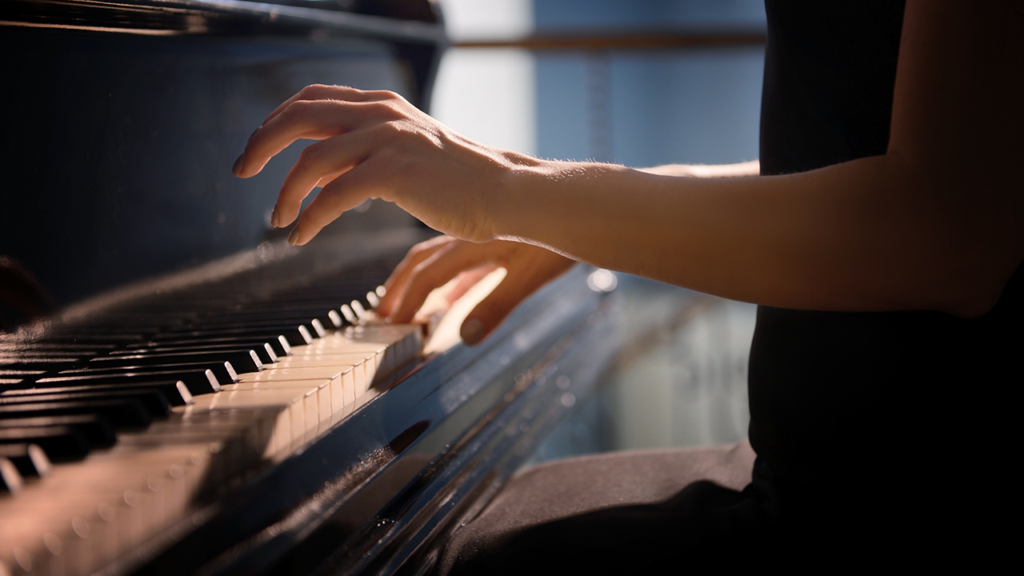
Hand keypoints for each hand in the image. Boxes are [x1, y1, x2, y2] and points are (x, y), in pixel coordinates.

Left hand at [232, 85, 538, 245]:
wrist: (505, 192)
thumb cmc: (460, 181)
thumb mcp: (408, 152)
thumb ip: (365, 153)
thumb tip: (320, 174)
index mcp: (382, 105)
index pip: (312, 99)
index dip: (275, 121)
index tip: (256, 150)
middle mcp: (381, 114)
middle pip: (299, 115)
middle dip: (261, 144)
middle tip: (241, 172)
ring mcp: (389, 139)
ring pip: (311, 159)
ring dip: (284, 193)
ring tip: (278, 219)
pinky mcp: (396, 172)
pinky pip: (334, 194)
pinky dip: (310, 216)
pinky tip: (302, 235)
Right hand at [378, 236, 573, 344]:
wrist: (586, 205)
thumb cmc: (562, 238)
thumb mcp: (530, 275)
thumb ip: (496, 305)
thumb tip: (465, 337)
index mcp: (472, 242)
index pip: (428, 275)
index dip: (408, 302)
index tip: (393, 326)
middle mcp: (470, 233)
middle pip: (421, 261)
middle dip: (398, 288)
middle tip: (382, 316)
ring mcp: (481, 233)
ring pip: (437, 257)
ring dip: (418, 281)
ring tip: (405, 303)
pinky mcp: (496, 236)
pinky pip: (461, 258)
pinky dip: (447, 279)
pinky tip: (451, 295)